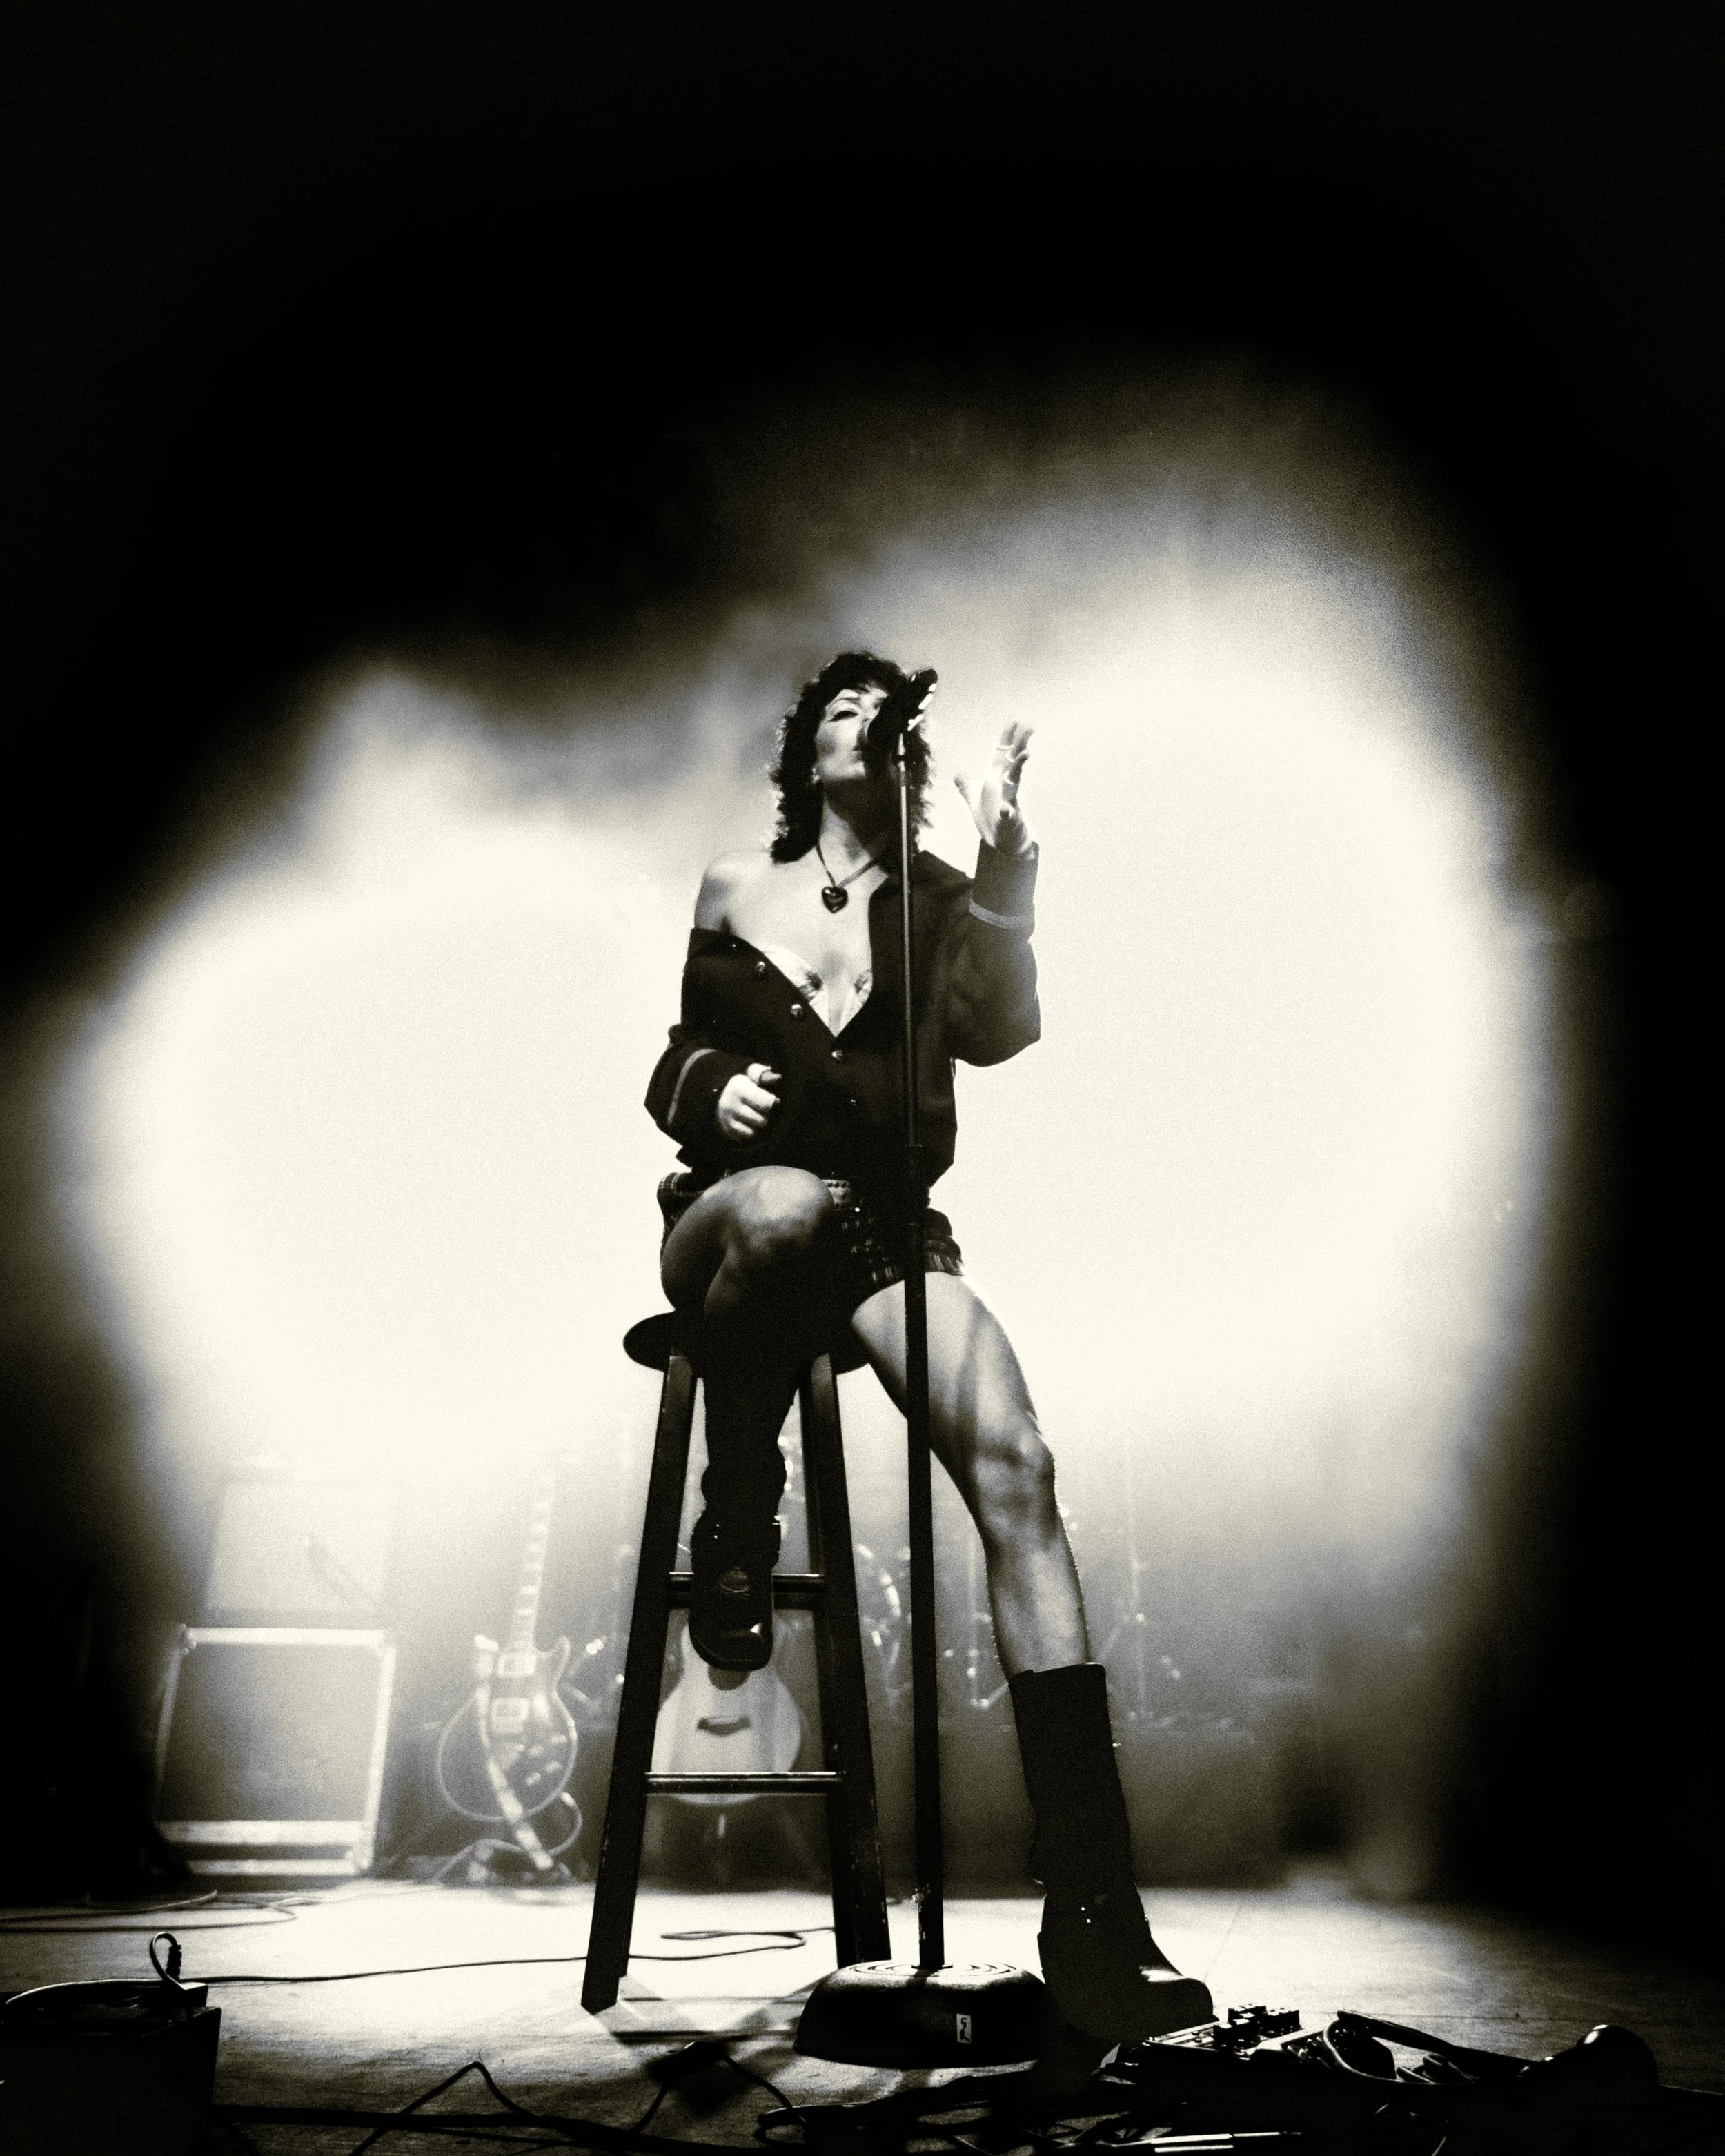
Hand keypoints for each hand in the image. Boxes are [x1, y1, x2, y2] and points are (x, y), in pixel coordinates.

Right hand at [716, 1063, 780, 1140]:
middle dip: (766, 1115)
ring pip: (755, 1131)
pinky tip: (750, 1122)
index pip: (766, 1103)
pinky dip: (752, 1131)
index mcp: (738, 1088)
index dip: (773, 1103)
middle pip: (762, 1120)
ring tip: (757, 1115)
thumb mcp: (752, 1075)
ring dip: (760, 1124)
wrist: (722, 1097)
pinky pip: (748, 1136)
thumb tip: (778, 1077)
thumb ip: (765, 1076)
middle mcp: (731, 1104)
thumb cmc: (745, 1085)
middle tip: (763, 1108)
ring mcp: (728, 1119)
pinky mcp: (728, 1130)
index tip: (773, 1099)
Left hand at [954, 719, 1034, 855]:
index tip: (1015, 721)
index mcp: (996, 780)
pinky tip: (1004, 809)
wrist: (1001, 843)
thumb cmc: (990, 820)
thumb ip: (966, 785)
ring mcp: (1008, 802)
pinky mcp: (1008, 819)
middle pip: (1013, 761)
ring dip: (1019, 767)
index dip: (1007, 738)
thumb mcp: (973, 800)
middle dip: (1020, 744)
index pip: (1002, 754)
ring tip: (1026, 753)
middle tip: (1030, 727)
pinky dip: (1006, 811)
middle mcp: (1004, 787)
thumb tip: (958, 773)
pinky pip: (1007, 814)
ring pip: (1015, 781)